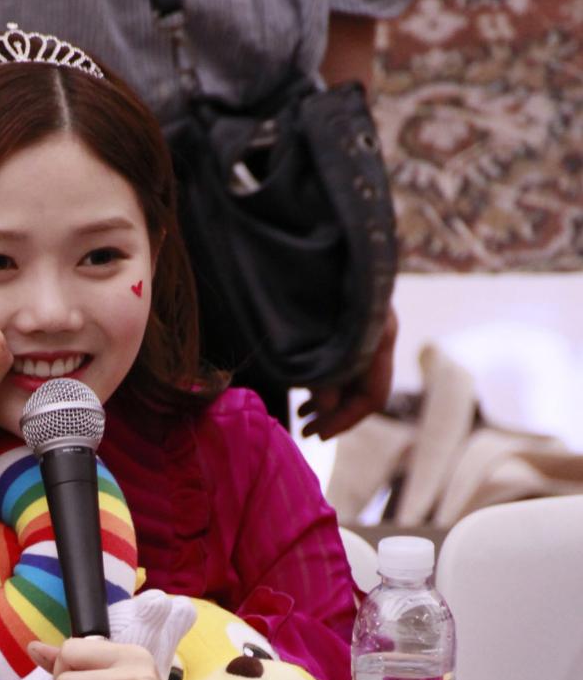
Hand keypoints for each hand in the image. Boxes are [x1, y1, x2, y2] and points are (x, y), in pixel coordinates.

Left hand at [297, 304, 397, 441]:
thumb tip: (325, 412)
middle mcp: (379, 334)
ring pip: (352, 377)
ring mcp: (366, 329)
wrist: (307, 243)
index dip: (345, 420)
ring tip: (300, 417)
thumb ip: (323, 383)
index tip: (319, 436)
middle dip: (333, 414)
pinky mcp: (348, 325)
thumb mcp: (313, 343)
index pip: (373, 396)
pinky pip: (344, 364)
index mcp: (380, 337)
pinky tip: (303, 396)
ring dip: (326, 400)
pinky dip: (324, 381)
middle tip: (305, 432)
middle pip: (364, 389)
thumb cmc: (308, 294)